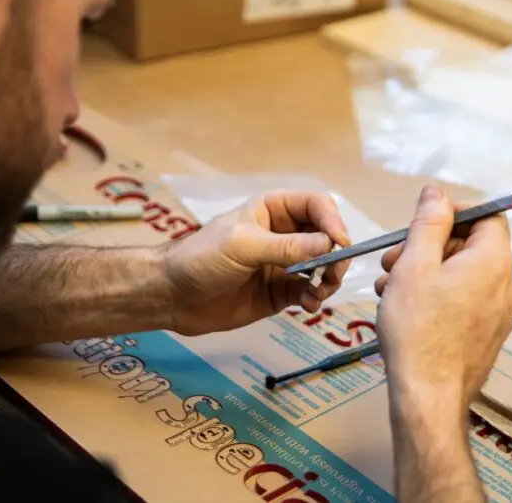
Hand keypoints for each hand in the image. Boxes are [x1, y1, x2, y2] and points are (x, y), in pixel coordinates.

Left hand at [163, 191, 351, 335]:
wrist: (173, 296)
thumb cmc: (201, 258)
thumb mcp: (243, 246)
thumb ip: (286, 247)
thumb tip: (329, 246)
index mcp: (274, 210)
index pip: (316, 206)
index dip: (332, 221)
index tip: (338, 245)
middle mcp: (284, 234)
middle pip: (327, 237)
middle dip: (335, 255)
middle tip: (331, 274)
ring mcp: (284, 264)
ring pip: (323, 267)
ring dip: (328, 279)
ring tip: (318, 292)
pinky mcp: (281, 292)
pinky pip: (309, 292)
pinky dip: (315, 298)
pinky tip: (308, 305)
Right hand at [376, 186, 511, 407]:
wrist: (427, 397)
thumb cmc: (418, 329)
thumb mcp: (414, 264)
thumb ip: (428, 223)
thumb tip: (438, 194)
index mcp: (494, 262)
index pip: (488, 215)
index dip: (454, 212)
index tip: (420, 224)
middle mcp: (506, 286)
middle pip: (470, 245)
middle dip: (428, 246)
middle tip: (392, 261)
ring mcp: (499, 314)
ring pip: (461, 275)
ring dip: (425, 273)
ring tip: (390, 288)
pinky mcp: (487, 336)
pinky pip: (463, 302)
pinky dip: (436, 297)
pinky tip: (404, 309)